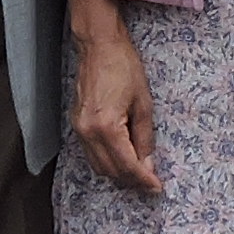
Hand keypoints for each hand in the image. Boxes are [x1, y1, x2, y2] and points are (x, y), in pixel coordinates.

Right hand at [70, 13, 161, 195]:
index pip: (127, 165)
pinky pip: (90, 154)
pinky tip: (121, 159)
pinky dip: (106, 162)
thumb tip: (149, 163)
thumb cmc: (123, 67)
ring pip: (98, 166)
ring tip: (139, 174)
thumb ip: (145, 137)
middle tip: (150, 183)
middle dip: (132, 181)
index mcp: (106, 127)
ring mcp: (79, 129)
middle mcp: (88, 132)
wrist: (99, 46)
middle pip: (110, 171)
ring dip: (118, 174)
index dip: (143, 180)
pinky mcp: (76, 124)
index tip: (156, 188)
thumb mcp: (144, 103)